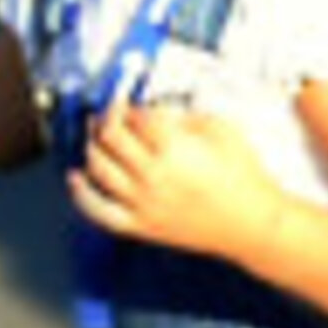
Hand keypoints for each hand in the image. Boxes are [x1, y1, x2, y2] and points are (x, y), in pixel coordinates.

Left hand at [69, 102, 285, 264]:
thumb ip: (182, 115)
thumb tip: (153, 110)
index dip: (127, 104)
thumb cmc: (243, 177)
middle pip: (109, 138)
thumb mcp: (220, 128)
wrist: (252, 223)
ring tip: (95, 136)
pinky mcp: (141, 226)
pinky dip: (82, 194)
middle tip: (109, 113)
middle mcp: (152, 176)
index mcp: (173, 148)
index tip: (128, 101)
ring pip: (98, 169)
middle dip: (105, 118)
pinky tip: (75, 178)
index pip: (133, 116)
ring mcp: (143, 203)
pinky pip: (99, 211)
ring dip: (91, 146)